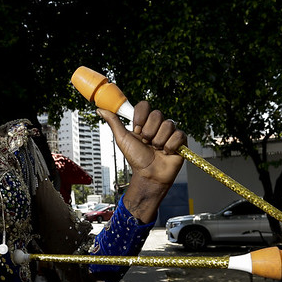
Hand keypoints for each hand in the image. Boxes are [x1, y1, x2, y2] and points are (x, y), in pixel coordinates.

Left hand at [99, 101, 185, 222]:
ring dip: (158, 141)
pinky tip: (166, 153)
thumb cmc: (136, 159)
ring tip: (156, 149)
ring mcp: (170, 131)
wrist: (148, 175)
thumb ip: (114, 122)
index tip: (136, 130)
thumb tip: (100, 110)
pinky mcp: (181, 140)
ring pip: (168, 125)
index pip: (144, 106)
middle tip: (146, 143)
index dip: (140, 118)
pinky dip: (170, 146)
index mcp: (144, 122)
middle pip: (157, 114)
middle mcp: (158, 125)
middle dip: (149, 132)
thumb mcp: (123, 139)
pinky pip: (178, 134)